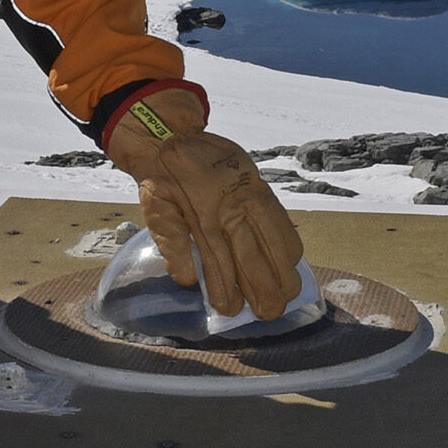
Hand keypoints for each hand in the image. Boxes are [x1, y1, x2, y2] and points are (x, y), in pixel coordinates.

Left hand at [103, 85, 304, 318]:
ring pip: (275, 242)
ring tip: (287, 295)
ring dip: (283, 272)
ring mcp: (250, 196)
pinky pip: (282, 220)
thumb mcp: (155, 210)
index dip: (228, 291)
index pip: (221, 264)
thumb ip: (173, 244)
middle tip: (270, 313)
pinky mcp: (260, 186)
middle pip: (255, 258)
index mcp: (202, 216)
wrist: (171, 134)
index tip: (231, 311)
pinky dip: (289, 244)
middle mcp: (230, 208)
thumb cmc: (162, 178)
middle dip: (265, 291)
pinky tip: (292, 262)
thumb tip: (188, 280)